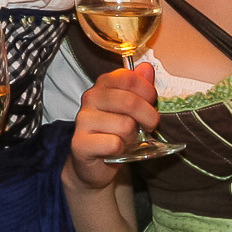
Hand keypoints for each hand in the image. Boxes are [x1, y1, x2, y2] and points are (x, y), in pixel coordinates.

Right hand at [67, 63, 159, 190]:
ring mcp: (83, 120)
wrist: (94, 163)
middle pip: (130, 101)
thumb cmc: (115, 132)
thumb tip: (147, 68)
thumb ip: (139, 87)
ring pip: (124, 125)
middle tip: (150, 125)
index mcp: (103, 84)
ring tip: (127, 139)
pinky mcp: (80, 143)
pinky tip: (116, 149)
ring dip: (132, 137)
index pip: (129, 77)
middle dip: (148, 116)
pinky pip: (114, 143)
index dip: (147, 91)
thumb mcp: (130, 108)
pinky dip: (121, 149)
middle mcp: (90, 98)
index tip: (151, 102)